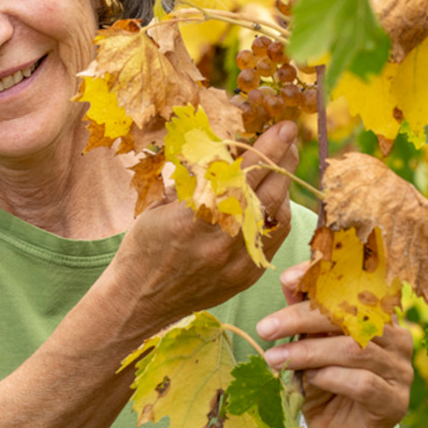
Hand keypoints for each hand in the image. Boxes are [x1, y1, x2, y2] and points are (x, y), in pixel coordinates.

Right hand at [108, 120, 299, 335]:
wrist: (138, 301)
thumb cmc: (144, 246)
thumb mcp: (162, 206)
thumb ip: (195, 181)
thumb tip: (220, 150)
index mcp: (194, 217)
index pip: (241, 174)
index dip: (267, 148)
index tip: (285, 127)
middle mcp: (221, 241)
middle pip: (267, 192)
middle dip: (282, 161)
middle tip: (288, 139)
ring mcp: (238, 262)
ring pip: (278, 215)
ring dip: (283, 187)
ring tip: (280, 166)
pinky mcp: (247, 276)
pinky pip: (274, 238)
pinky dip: (276, 214)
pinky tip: (270, 200)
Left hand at [256, 262, 413, 427]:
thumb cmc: (323, 381)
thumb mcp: (309, 341)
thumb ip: (303, 310)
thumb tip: (289, 277)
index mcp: (380, 315)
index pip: (356, 286)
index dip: (324, 278)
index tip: (287, 281)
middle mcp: (397, 338)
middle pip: (352, 316)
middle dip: (303, 318)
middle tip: (266, 328)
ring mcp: (401, 370)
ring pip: (354, 350)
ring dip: (308, 352)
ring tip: (275, 358)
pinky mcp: (395, 402)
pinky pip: (363, 383)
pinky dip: (330, 378)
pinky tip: (309, 379)